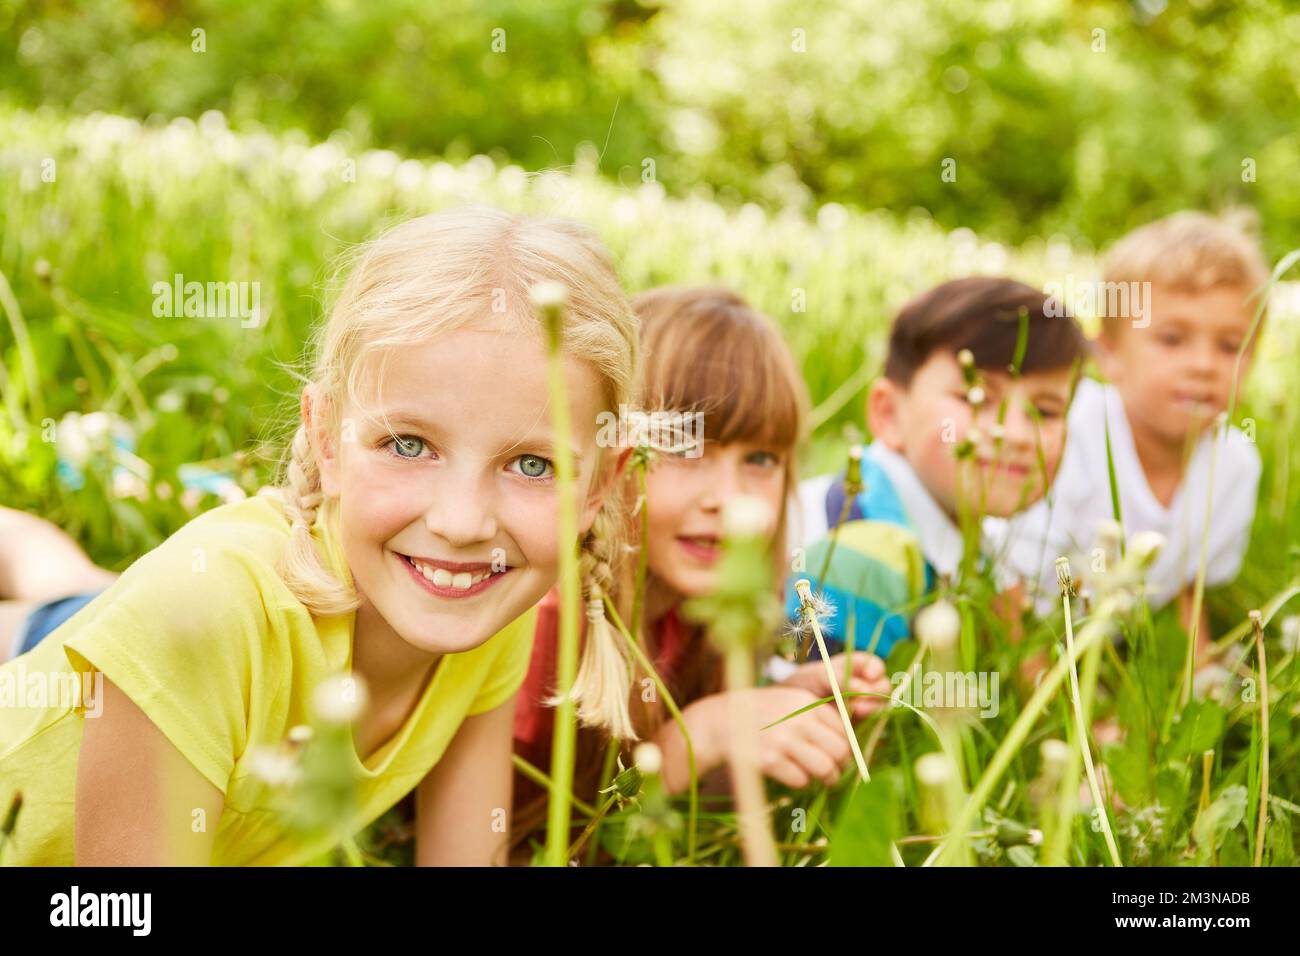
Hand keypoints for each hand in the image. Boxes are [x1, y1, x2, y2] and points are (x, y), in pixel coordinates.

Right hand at [689, 686, 856, 789]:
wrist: (717, 723)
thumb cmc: (759, 714)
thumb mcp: (788, 702)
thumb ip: (816, 717)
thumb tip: (850, 745)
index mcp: (805, 702)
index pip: (844, 730)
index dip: (847, 747)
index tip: (840, 757)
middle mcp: (797, 719)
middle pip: (840, 751)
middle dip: (840, 766)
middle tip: (833, 773)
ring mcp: (783, 739)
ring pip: (825, 768)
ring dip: (827, 778)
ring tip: (821, 780)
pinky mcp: (769, 760)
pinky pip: (801, 780)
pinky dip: (801, 782)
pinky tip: (791, 775)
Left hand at [779, 652, 892, 719]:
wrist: (786, 712)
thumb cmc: (800, 687)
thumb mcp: (817, 677)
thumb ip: (839, 679)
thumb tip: (862, 690)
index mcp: (852, 667)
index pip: (873, 665)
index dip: (875, 668)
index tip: (869, 675)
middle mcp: (862, 686)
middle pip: (882, 686)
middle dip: (876, 690)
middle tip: (862, 697)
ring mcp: (862, 705)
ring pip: (881, 705)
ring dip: (874, 707)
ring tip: (858, 709)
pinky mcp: (859, 724)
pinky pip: (872, 723)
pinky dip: (868, 722)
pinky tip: (855, 722)